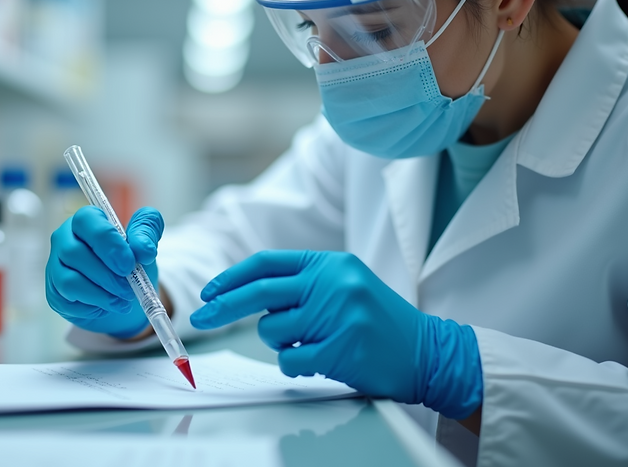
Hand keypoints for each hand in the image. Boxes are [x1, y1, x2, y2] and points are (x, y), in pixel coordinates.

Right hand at [46, 206, 162, 338]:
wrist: (123, 295)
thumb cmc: (128, 262)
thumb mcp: (143, 243)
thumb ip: (147, 232)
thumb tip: (143, 248)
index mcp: (86, 220)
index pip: (86, 220)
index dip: (108, 242)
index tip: (129, 263)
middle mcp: (64, 238)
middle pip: (74, 253)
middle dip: (107, 275)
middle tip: (129, 288)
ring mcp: (55, 266)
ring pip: (70, 280)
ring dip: (102, 294)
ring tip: (123, 299)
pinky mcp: (54, 292)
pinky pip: (68, 300)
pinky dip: (93, 306)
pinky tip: (106, 305)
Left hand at [189, 250, 481, 418]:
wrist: (427, 352)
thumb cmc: (376, 321)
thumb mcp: (343, 284)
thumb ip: (300, 284)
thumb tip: (239, 292)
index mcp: (329, 263)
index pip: (266, 263)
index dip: (231, 278)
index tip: (208, 292)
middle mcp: (332, 283)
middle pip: (259, 292)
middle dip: (222, 307)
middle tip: (200, 318)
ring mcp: (338, 316)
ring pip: (273, 330)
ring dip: (280, 342)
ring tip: (312, 342)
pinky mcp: (340, 349)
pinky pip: (290, 360)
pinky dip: (295, 364)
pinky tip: (320, 359)